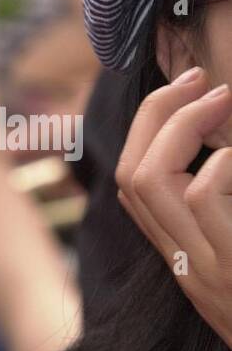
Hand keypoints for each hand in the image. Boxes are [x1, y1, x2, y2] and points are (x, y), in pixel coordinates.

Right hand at [115, 67, 231, 348]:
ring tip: (222, 100)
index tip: (184, 93)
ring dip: (181, 127)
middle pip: (129, 177)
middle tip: (199, 81)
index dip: (145, 131)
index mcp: (187, 261)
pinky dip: (223, 160)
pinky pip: (203, 193)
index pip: (131, 188)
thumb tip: (228, 157)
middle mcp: (185, 265)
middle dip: (154, 115)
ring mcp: (205, 269)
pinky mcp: (231, 266)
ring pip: (150, 181)